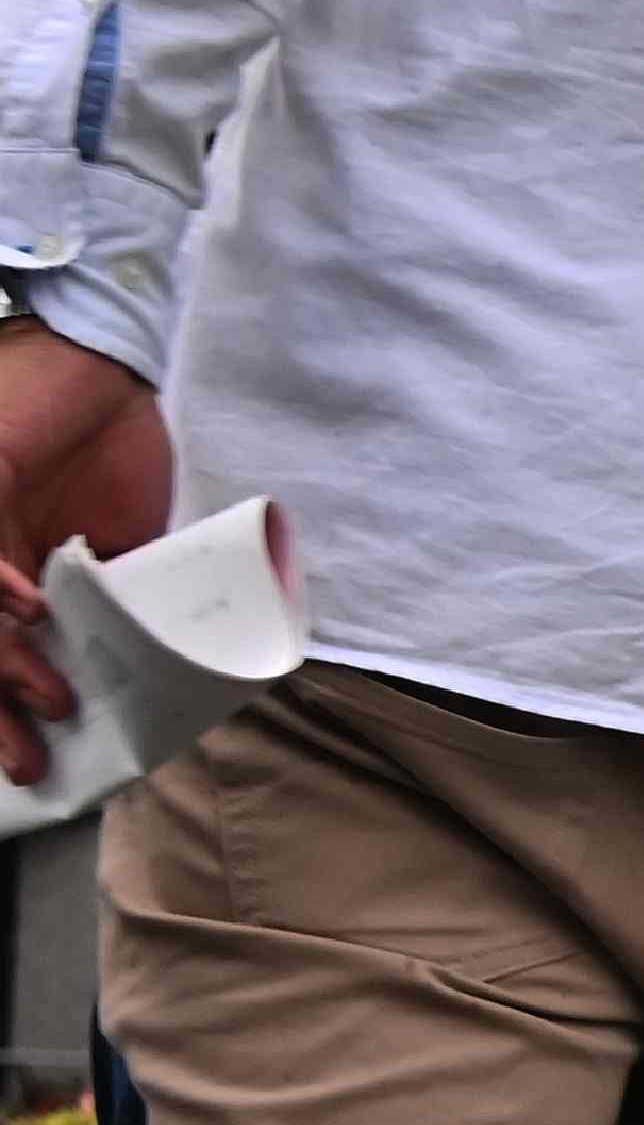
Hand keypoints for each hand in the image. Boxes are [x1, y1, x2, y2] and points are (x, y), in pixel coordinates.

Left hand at [0, 320, 176, 790]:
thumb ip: (116, 594)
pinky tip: (33, 611)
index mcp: (12, 571)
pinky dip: (1, 587)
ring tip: (51, 701)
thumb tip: (148, 661)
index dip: (10, 706)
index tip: (40, 760)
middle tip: (30, 763)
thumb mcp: (126, 539)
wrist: (109, 362)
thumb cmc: (115, 443)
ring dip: (2, 665)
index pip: (1, 650)